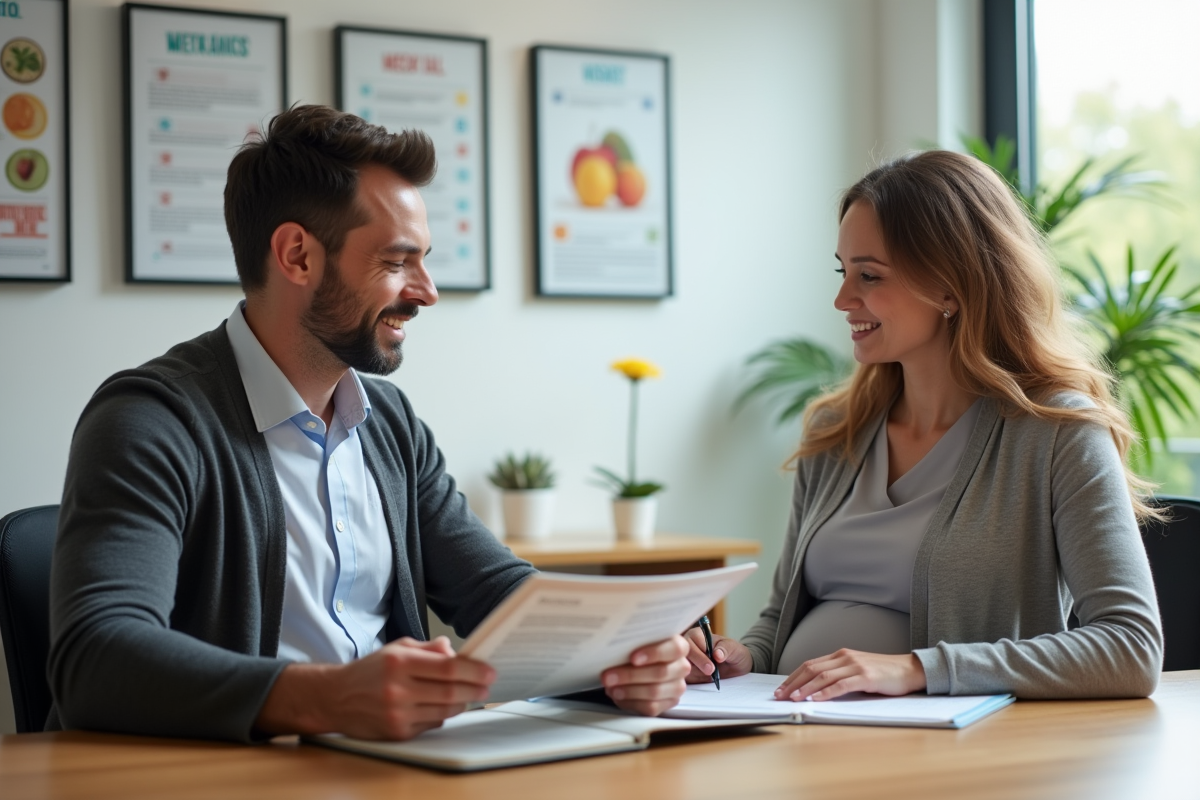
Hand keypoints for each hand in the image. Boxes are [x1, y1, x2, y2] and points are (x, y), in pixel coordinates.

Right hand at [256, 636, 495, 739]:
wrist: (335, 698)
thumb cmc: (370, 671)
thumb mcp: (397, 648)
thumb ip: (428, 648)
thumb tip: (454, 650)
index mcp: (399, 662)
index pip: (448, 667)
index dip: (474, 670)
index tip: (489, 671)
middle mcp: (398, 689)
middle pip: (451, 692)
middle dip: (475, 689)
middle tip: (487, 685)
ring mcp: (397, 714)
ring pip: (445, 711)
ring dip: (462, 703)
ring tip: (468, 694)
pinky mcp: (397, 733)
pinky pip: (432, 725)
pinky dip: (443, 716)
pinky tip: (443, 707)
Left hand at [600, 635, 689, 715]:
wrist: (640, 666)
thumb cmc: (638, 650)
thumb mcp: (638, 642)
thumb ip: (634, 642)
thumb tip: (616, 645)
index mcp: (678, 647)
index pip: (674, 648)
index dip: (654, 653)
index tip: (633, 658)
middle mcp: (681, 667)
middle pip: (661, 673)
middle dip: (631, 675)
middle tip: (609, 676)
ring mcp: (676, 687)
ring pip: (655, 692)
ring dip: (629, 690)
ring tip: (611, 687)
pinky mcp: (668, 703)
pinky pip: (651, 707)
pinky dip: (631, 701)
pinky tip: (619, 696)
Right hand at [683, 628, 753, 682]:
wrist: (736, 668)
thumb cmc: (734, 653)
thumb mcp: (735, 649)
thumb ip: (726, 649)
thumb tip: (717, 654)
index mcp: (697, 635)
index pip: (691, 641)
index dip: (700, 653)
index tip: (712, 664)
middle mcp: (687, 647)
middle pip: (684, 654)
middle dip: (698, 663)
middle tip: (711, 671)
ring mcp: (685, 661)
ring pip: (682, 667)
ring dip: (695, 674)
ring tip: (710, 677)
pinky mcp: (686, 674)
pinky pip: (684, 679)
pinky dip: (693, 681)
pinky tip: (704, 682)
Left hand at [774, 649, 925, 701]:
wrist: (910, 669)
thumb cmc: (883, 673)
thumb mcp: (856, 670)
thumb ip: (839, 675)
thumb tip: (815, 689)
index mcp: (840, 655)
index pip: (809, 664)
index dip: (793, 677)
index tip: (780, 689)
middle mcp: (845, 657)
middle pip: (811, 669)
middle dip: (793, 683)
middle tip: (780, 696)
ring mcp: (855, 665)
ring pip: (823, 676)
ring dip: (806, 689)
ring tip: (794, 699)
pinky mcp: (866, 676)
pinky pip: (841, 685)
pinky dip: (826, 692)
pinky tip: (816, 699)